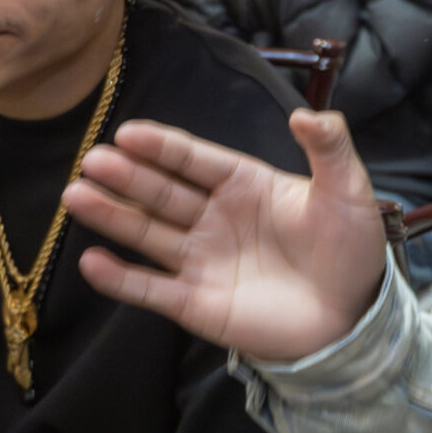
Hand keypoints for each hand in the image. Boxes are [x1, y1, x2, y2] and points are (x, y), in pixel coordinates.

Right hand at [64, 109, 388, 363]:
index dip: (162, 147)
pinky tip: (91, 261)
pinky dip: (120, 278)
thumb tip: (307, 113)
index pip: (194, 160)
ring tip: (76, 197)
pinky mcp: (196, 304)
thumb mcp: (348, 192)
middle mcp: (214, 218)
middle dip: (127, 177)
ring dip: (112, 216)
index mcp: (244, 185)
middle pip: (162, 193)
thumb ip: (329, 149)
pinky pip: (151, 289)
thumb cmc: (351, 250)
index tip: (128, 133)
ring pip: (148, 234)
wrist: (355, 319)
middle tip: (93, 161)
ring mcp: (202, 261)